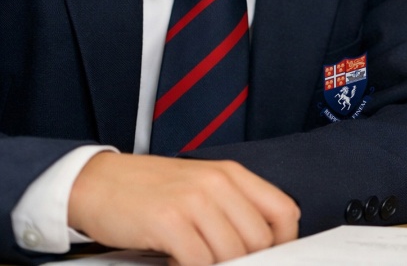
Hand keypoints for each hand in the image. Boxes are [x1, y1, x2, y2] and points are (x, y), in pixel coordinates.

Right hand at [69, 152, 299, 265]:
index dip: (284, 243)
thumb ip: (233, 208)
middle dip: (247, 264)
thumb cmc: (151, 190)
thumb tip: (261, 247)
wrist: (98, 182)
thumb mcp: (202, 187)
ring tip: (198, 263)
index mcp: (232, 174)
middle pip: (260, 240)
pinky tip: (177, 265)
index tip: (270, 261)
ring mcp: (194, 201)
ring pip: (232, 254)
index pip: (284, 211)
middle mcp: (219, 183)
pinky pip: (199, 262)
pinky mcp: (169, 222)